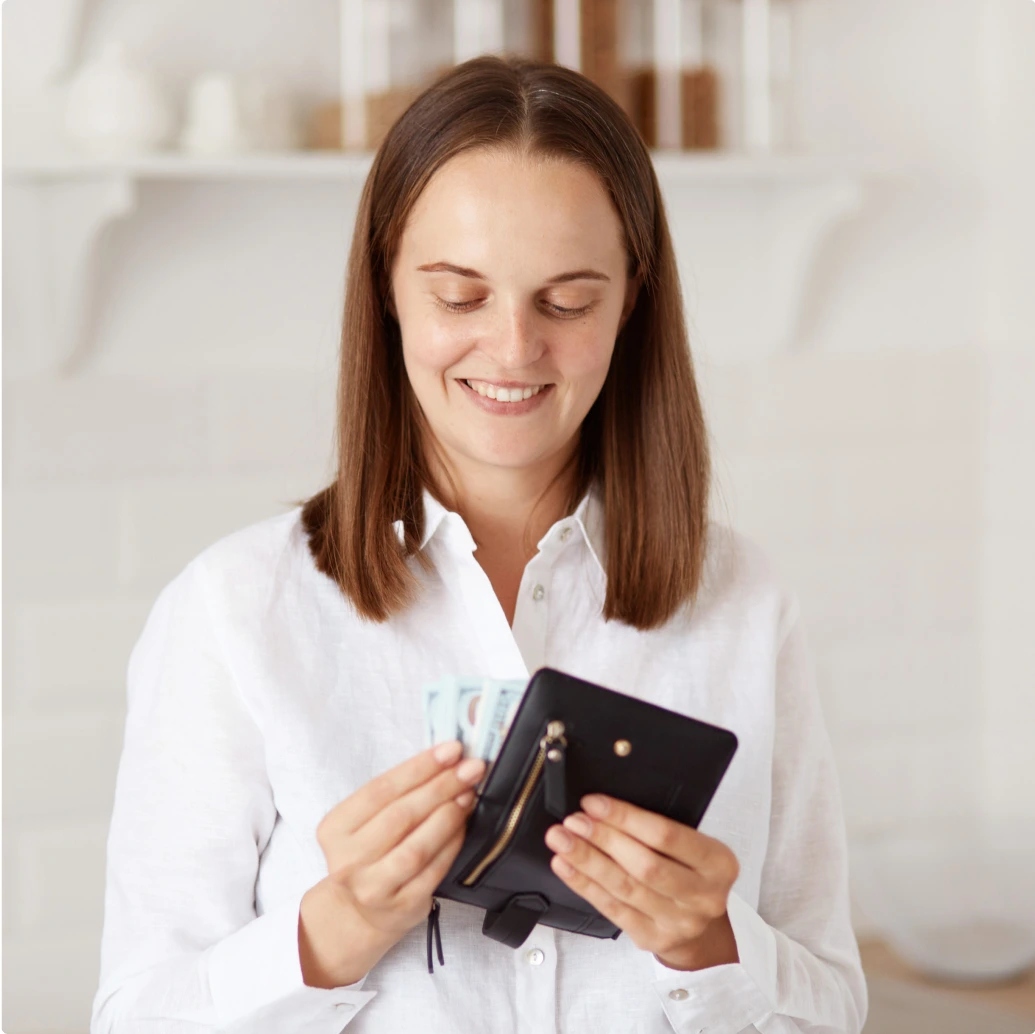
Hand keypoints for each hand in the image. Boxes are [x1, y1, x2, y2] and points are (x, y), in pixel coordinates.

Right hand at [299, 740, 484, 986]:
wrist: (359, 912)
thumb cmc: (369, 853)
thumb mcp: (365, 821)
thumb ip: (396, 793)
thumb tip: (446, 761)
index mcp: (335, 829)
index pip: (380, 790)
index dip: (419, 767)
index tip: (451, 750)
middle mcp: (349, 860)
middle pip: (401, 815)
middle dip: (441, 786)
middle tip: (470, 767)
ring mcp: (375, 887)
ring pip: (418, 846)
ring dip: (449, 815)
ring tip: (468, 794)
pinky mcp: (403, 906)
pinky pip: (435, 870)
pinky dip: (453, 842)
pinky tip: (464, 824)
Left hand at [543, 794, 739, 970]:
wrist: (699, 924)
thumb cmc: (689, 870)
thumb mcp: (691, 845)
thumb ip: (658, 829)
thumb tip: (603, 808)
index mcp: (718, 863)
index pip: (667, 836)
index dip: (626, 818)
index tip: (594, 804)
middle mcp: (703, 896)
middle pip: (645, 865)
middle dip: (603, 839)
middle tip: (574, 821)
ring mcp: (678, 922)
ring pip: (624, 888)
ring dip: (587, 860)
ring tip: (562, 840)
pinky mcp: (652, 938)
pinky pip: (612, 909)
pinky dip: (584, 884)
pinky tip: (566, 866)